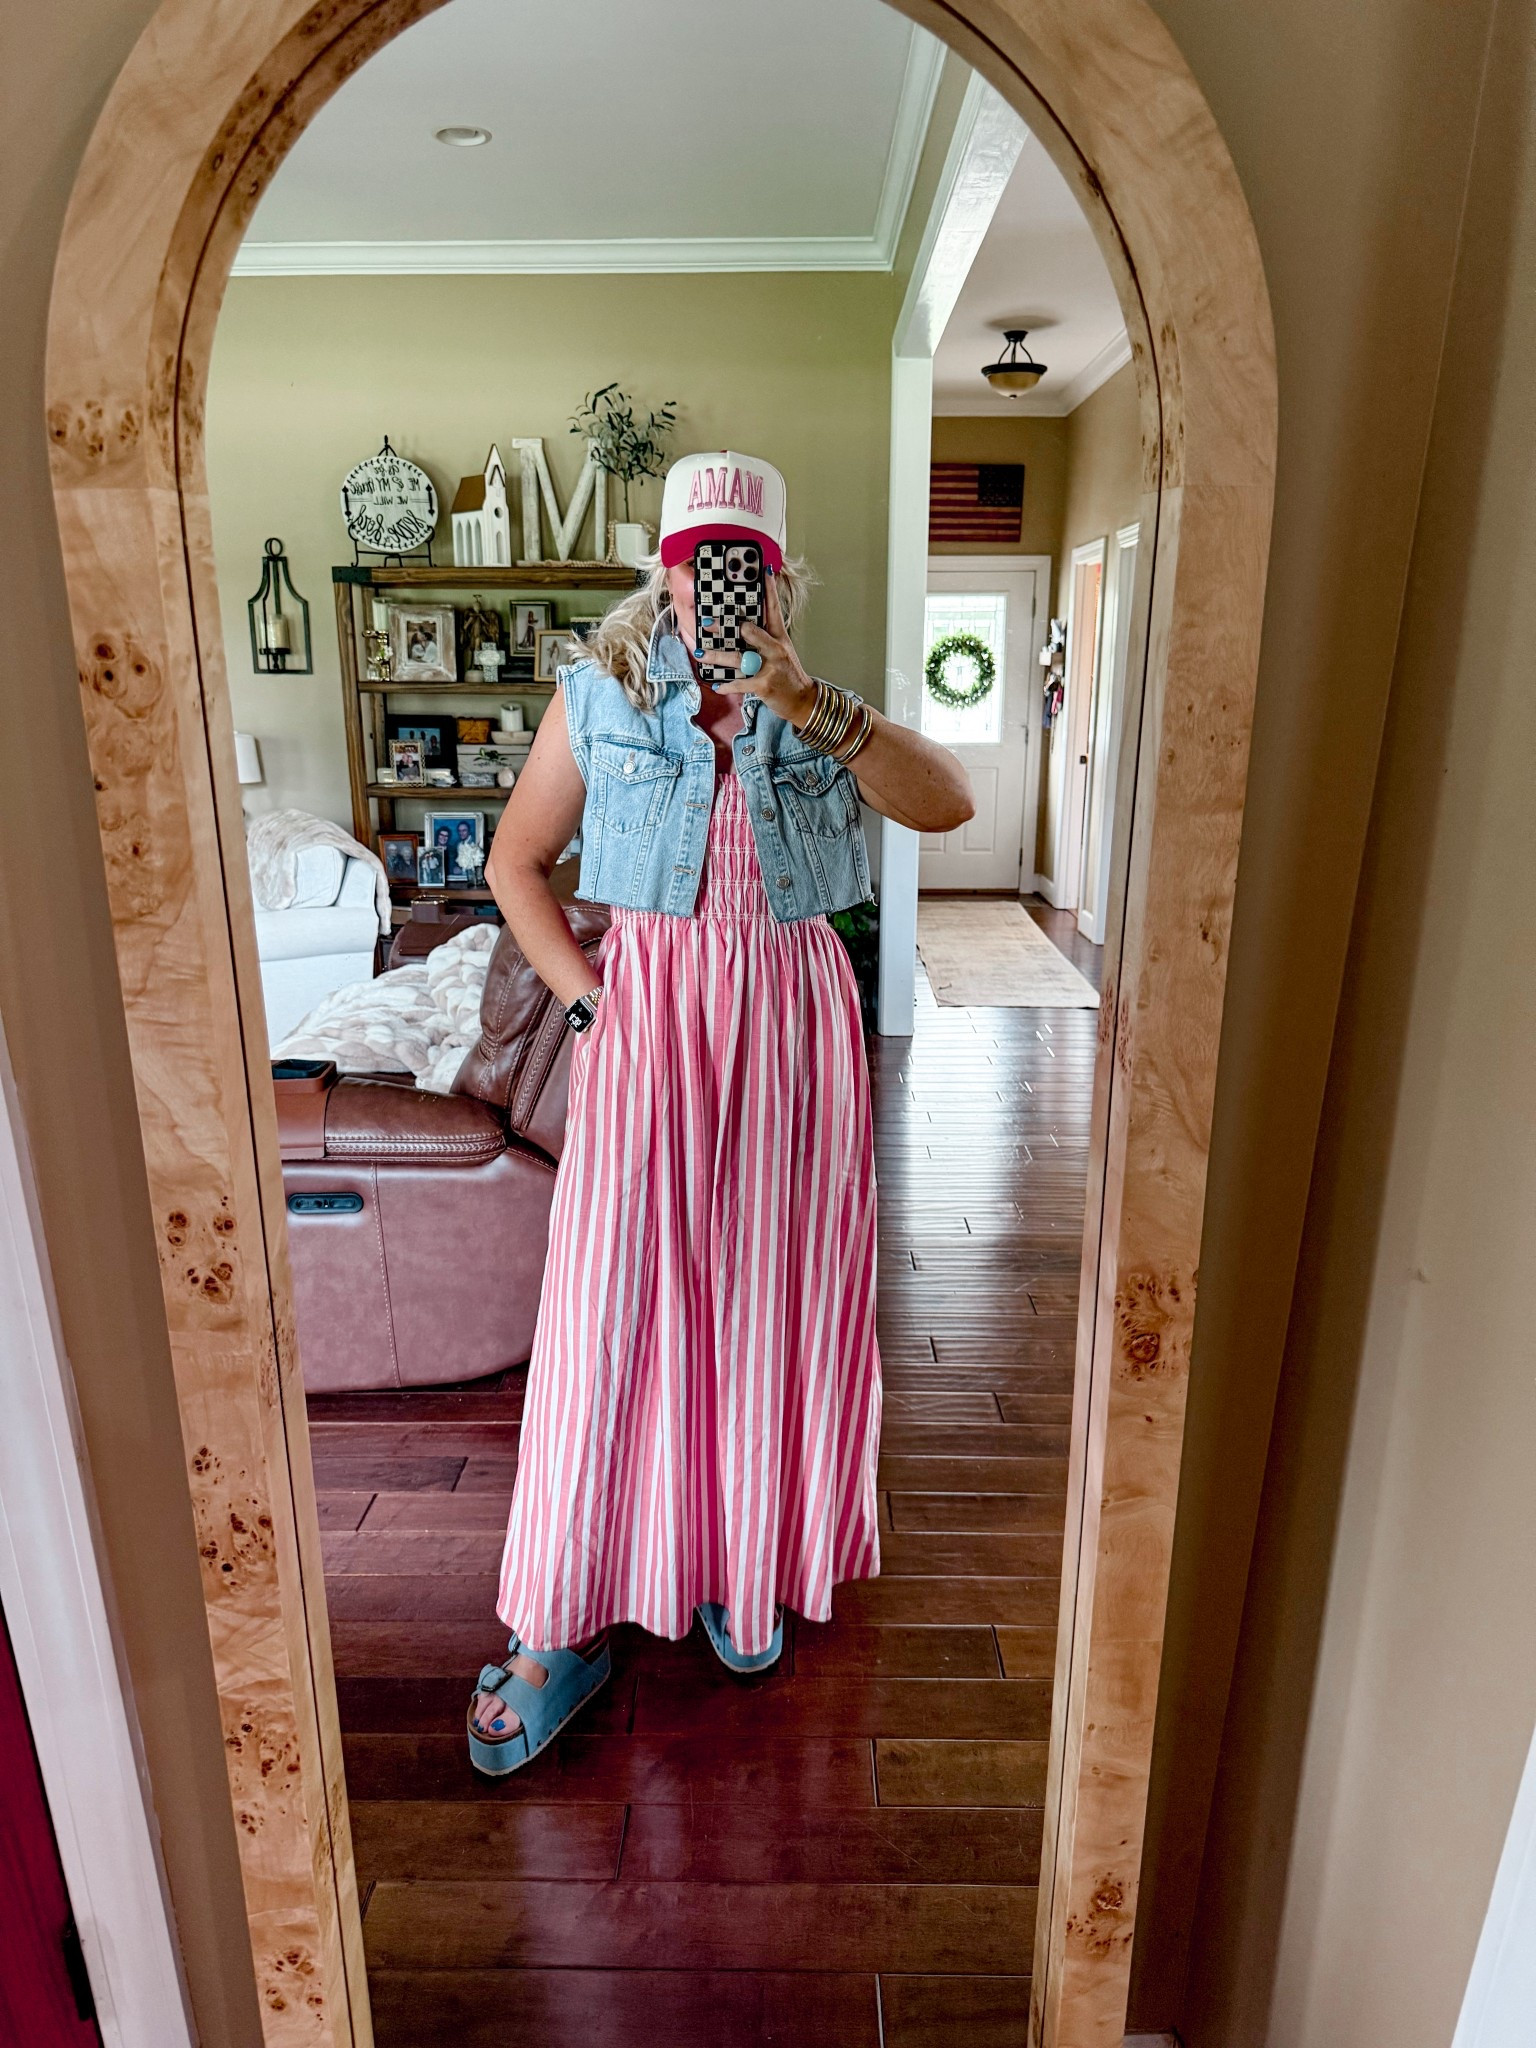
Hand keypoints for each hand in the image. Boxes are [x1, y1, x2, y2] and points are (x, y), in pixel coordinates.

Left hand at [707, 572, 815, 725]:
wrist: (801, 700)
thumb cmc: (786, 674)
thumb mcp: (780, 651)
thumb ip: (763, 638)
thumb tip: (740, 626)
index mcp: (778, 637)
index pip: (773, 608)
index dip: (768, 589)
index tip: (763, 571)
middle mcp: (775, 648)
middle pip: (750, 631)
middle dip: (727, 627)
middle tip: (708, 622)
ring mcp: (770, 667)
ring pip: (739, 658)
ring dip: (717, 656)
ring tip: (701, 653)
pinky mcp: (764, 685)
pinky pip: (740, 683)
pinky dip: (727, 685)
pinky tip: (716, 684)